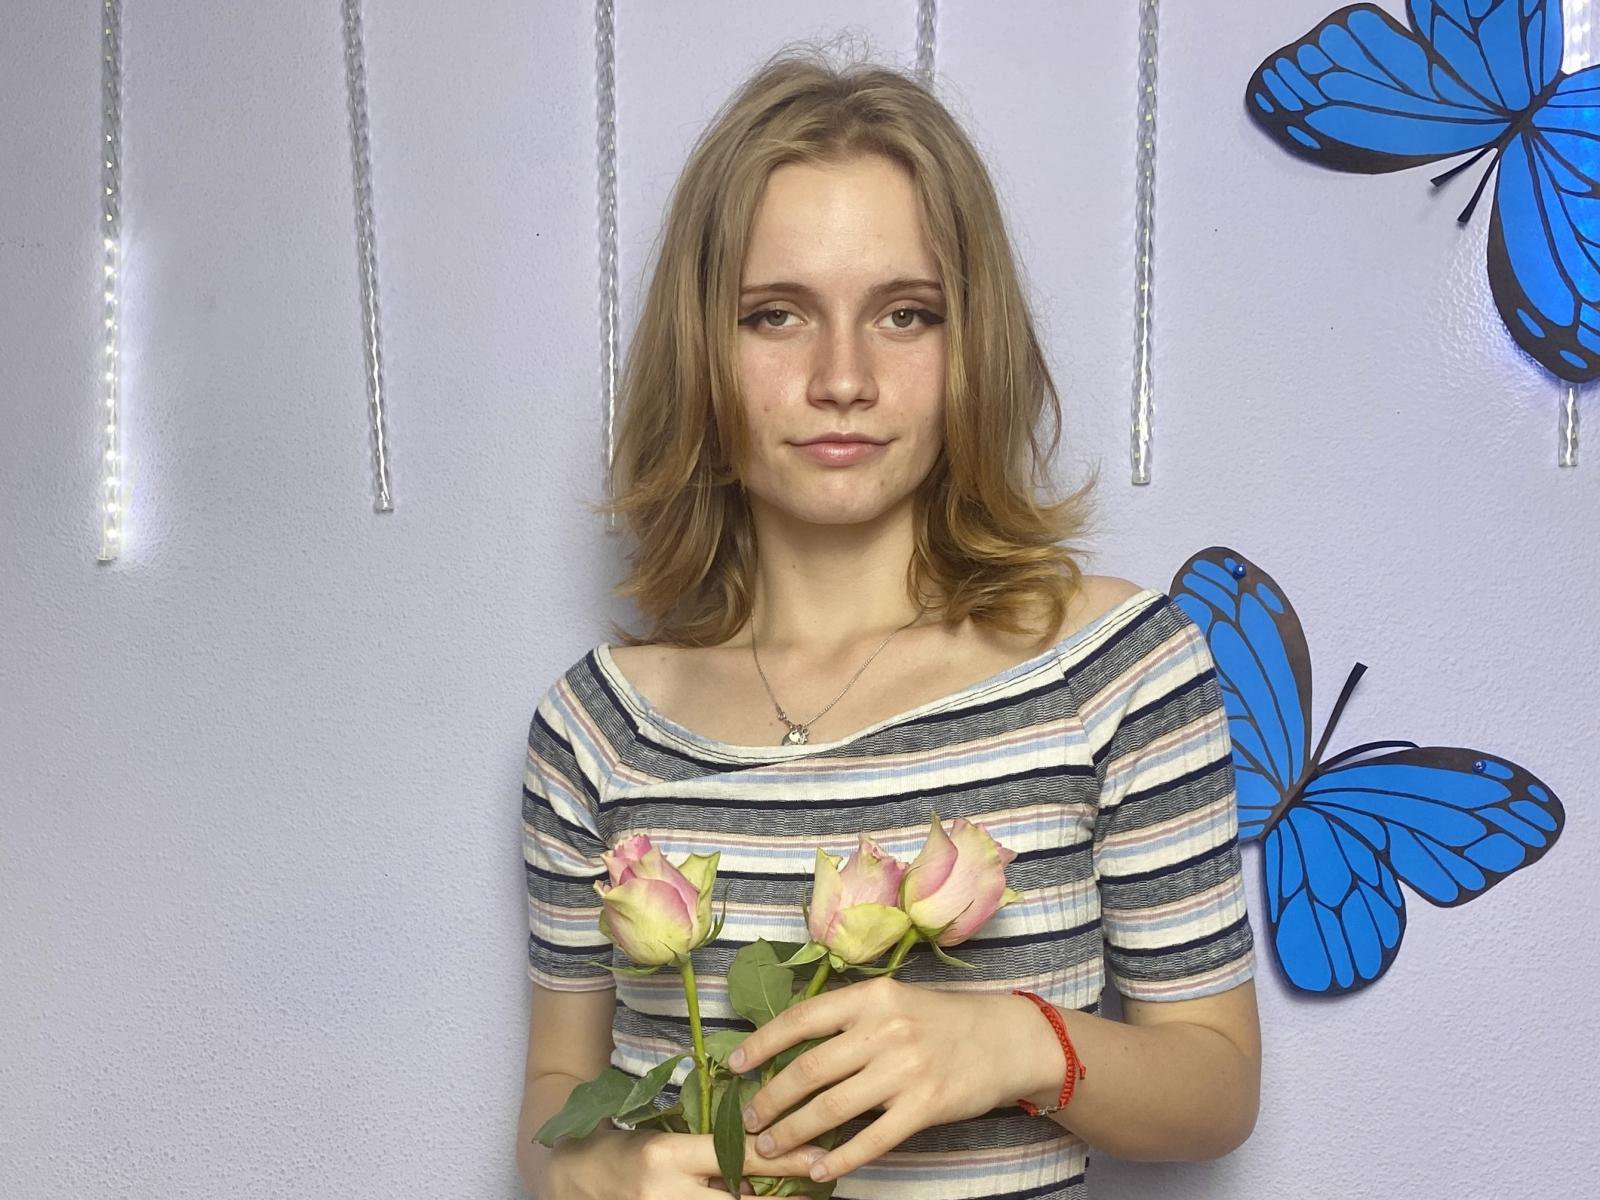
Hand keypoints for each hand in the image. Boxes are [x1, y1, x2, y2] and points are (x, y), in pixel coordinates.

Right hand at [555, 1127, 830, 1197]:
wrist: (570, 1179)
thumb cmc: (623, 1148)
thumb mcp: (665, 1138)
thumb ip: (707, 1151)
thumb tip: (759, 1170)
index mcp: (666, 1154)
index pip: (735, 1156)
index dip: (780, 1160)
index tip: (818, 1159)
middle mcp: (663, 1193)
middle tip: (816, 1196)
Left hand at [729, 976, 1015, 1182]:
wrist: (1006, 1038)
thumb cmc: (942, 1020)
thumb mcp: (894, 1000)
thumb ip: (849, 1018)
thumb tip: (790, 1045)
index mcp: (871, 997)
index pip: (802, 1019)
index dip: (762, 1044)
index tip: (735, 1066)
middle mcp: (885, 1030)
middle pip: (809, 1070)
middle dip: (771, 1100)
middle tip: (749, 1120)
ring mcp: (905, 1070)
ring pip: (832, 1108)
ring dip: (794, 1132)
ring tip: (771, 1147)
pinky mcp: (925, 1107)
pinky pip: (872, 1139)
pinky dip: (841, 1159)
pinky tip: (819, 1171)